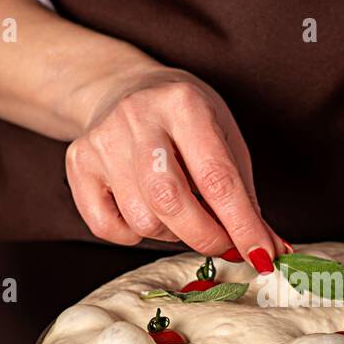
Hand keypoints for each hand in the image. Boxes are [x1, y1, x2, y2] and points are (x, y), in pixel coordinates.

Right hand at [65, 65, 282, 269]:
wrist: (123, 89)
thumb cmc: (184, 120)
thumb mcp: (223, 140)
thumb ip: (242, 196)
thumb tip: (266, 249)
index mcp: (184, 104)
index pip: (217, 178)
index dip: (241, 225)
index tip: (260, 255)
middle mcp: (138, 117)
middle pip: (171, 201)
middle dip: (204, 236)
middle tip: (222, 245)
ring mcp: (102, 140)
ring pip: (141, 220)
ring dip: (170, 233)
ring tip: (179, 212)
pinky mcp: (77, 162)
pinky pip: (107, 226)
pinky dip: (133, 234)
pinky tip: (144, 210)